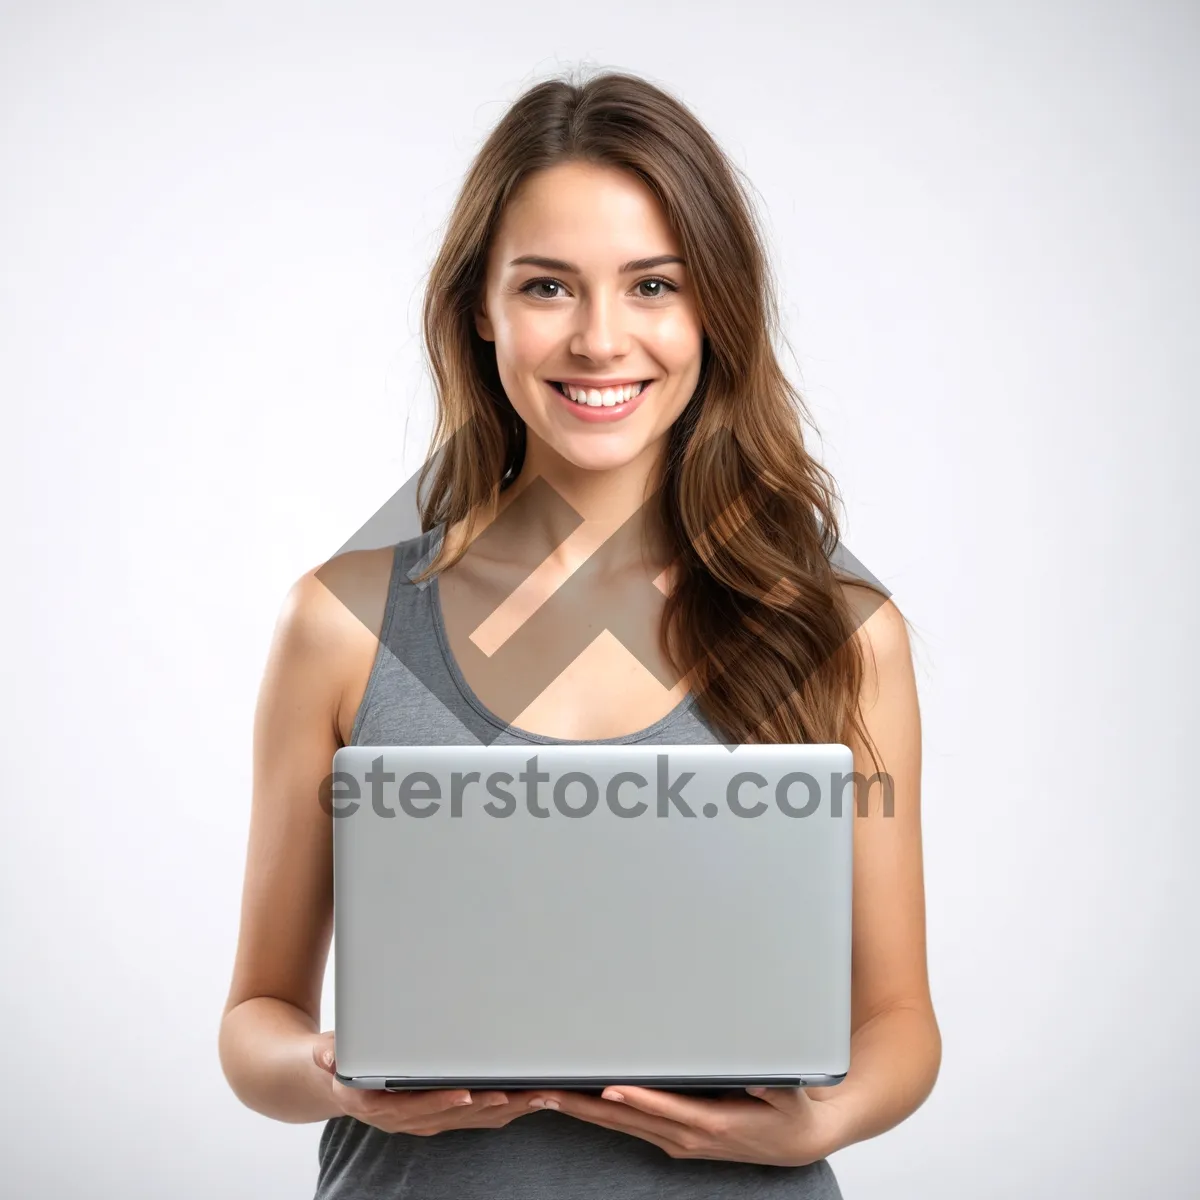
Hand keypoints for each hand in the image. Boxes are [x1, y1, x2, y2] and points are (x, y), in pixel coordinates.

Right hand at [311, 1031, 535, 1135]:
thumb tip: (325, 1057)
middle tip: (515, 1093)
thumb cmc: (334, 1059)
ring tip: (534, 1096)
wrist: (328, 1080)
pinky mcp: (434, 1115)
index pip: (411, 1107)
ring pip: (466, 1120)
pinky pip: (470, 1118)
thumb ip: (326, 1055)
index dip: (439, 1101)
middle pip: (448, 1116)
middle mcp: (401, 1119)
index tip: (465, 1093)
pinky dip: (498, 1110)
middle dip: (484, 1105)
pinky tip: (524, 1100)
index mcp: (375, 1106)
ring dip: (502, 1110)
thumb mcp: (323, 1053)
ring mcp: (419, 1120)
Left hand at [523, 1083, 842, 1165]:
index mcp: (712, 1123)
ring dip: (585, 1111)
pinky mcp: (676, 1139)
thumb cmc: (790, 1114)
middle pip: (629, 1119)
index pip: (664, 1107)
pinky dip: (604, 1115)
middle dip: (587, 1104)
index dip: (635, 1097)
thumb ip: (773, 1088)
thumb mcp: (791, 1096)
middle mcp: (688, 1136)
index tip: (607, 1085)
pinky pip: (632, 1127)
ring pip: (622, 1125)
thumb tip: (756, 1081)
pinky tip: (583, 1104)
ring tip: (549, 1095)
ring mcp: (678, 1141)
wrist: (797, 1143)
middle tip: (550, 1090)